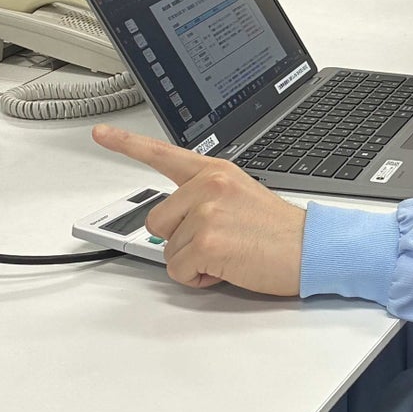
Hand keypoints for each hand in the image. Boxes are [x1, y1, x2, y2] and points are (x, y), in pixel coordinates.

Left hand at [91, 125, 304, 296]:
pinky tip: (228, 265)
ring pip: (168, 249)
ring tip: (230, 252)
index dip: (126, 144)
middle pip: (158, 220)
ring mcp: (205, 212)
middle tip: (219, 240)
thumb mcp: (240, 196)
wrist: (312, 248)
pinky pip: (178, 271)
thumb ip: (204, 198)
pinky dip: (199, 278)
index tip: (100, 133)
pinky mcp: (206, 241)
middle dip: (181, 240)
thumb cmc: (280, 231)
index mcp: (215, 171)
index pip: (163, 153)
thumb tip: (175, 223)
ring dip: (193, 261)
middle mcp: (207, 185)